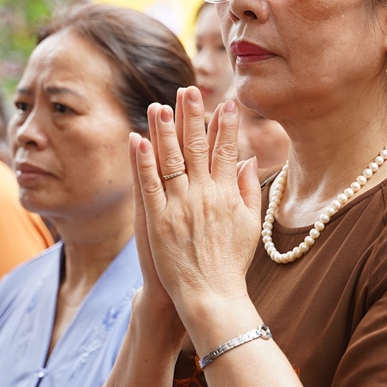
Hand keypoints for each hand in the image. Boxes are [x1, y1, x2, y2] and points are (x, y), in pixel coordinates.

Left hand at [129, 87, 262, 321]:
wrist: (211, 296)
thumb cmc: (231, 264)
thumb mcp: (249, 225)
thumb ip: (248, 190)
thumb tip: (248, 159)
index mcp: (227, 195)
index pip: (227, 151)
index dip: (226, 125)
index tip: (226, 102)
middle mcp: (204, 196)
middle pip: (198, 147)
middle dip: (193, 117)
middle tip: (189, 90)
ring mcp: (179, 207)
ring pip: (170, 160)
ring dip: (164, 130)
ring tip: (159, 105)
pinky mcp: (158, 221)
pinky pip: (149, 185)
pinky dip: (142, 161)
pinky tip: (137, 139)